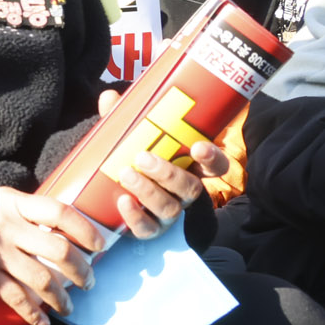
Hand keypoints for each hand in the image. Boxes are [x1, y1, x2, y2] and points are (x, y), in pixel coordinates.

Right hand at [0, 186, 108, 324]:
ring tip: (68, 306)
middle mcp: (7, 228)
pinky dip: (32, 313)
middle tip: (88, 281)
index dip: (85, 229)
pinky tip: (43, 322)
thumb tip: (70, 227)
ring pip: (41, 279)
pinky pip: (14, 297)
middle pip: (58, 250)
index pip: (59, 213)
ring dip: (61, 297)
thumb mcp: (2, 199)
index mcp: (15, 204)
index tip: (99, 245)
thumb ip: (31, 210)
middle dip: (80, 270)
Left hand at [94, 89, 226, 238]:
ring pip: (169, 207)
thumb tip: (109, 96)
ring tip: (125, 173)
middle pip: (189, 188)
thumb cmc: (133, 162)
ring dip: (148, 190)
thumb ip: (123, 120)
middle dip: (168, 173)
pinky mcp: (149, 229)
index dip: (212, 158)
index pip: (215, 166)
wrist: (119, 200)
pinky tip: (122, 201)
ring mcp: (167, 213)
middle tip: (143, 156)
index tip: (197, 146)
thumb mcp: (132, 140)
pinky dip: (135, 216)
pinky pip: (147, 228)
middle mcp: (183, 193)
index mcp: (188, 168)